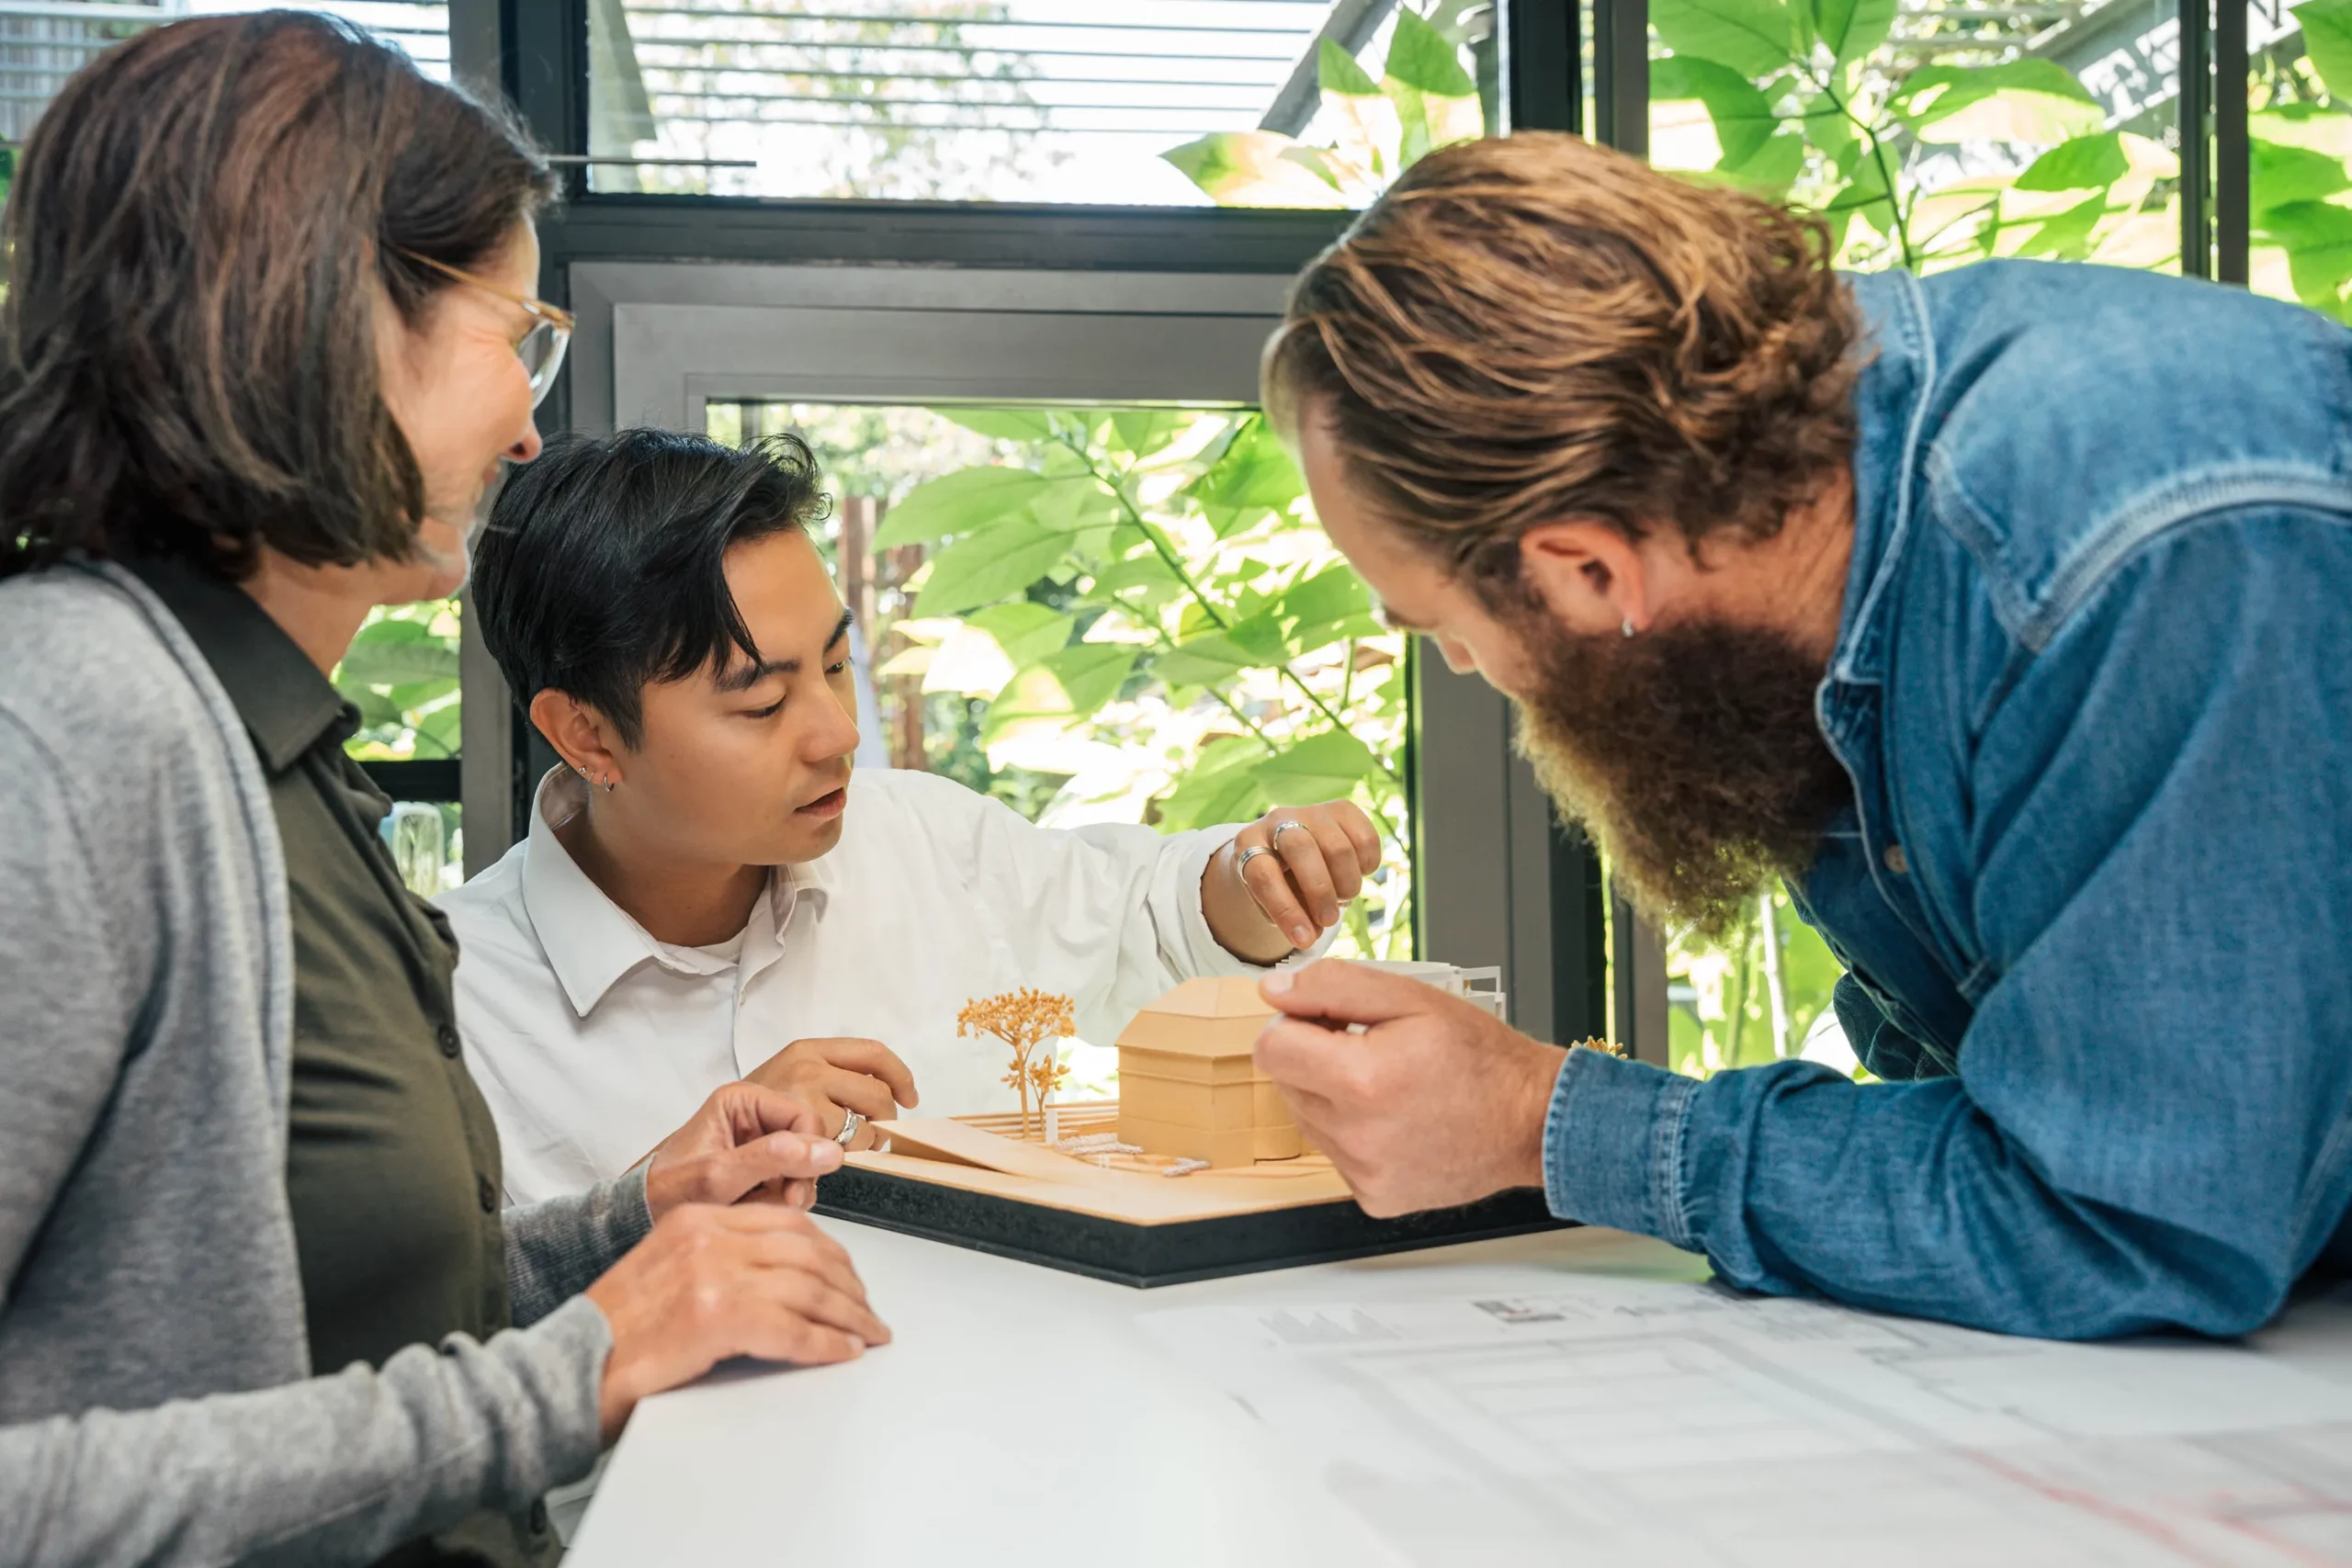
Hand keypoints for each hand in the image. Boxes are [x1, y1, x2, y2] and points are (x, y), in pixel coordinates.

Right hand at [586, 1204, 890, 1442]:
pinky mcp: (716, 1317)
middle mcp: (708, 1236)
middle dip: (848, 1285)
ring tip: (868, 1333)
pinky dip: (827, 1343)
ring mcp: (712, 1274)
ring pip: (809, 1288)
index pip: (788, 1223)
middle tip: (867, 1310)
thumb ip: (718, 1259)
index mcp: (697, 1218)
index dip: (831, 1252)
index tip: (849, 1276)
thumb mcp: (666, 1269)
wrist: (567, 1368)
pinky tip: (843, 1352)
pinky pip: (794, 1329)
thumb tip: (778, 1277)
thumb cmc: (611, 1332)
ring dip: (849, 1316)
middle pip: (807, 1252)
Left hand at [643, 1081, 846, 1221]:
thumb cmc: (666, 1193)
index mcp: (743, 1100)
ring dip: (789, 1193)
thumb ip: (773, 1159)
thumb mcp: (719, 1177)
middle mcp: (755, 1115)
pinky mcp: (761, 1166)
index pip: (806, 1116)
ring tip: (755, 1206)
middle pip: (809, 1141)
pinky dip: (780, 1201)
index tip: (794, 1189)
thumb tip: (830, 1152)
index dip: (809, 1152)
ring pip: (805, 1165)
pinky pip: (792, 1181)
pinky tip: (755, 1208)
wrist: (640, 1219)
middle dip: (797, 1177)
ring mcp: (760, 1141)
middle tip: (778, 1202)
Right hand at [745, 1038, 917, 1150]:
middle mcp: (808, 1067)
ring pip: (868, 1126)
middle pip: (878, 1093)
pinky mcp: (806, 1130)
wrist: (712, 1139)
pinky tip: (828, 1160)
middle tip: (877, 1135)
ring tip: (847, 1151)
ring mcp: (806, 1098)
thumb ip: (830, 1077)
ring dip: (868, 1144)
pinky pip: (850, 1148)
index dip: (900, 1076)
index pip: (873, 1052)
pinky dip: (849, 1159)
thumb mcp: (787, 1079)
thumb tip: (887, 1092)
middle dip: (887, 1119)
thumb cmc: (750, 1115)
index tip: (909, 1097)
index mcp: (807, 1049)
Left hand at [1203, 801, 1383, 962]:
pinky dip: (1366, 865)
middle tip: (1329, 920)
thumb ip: (1291, 919)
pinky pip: (1364, 837)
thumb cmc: (1279, 883)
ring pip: (1337, 846)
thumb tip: (1313, 934)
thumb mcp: (1273, 902)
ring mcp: (1312, 811)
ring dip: (1346, 884)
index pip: (1263, 875)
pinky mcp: (1342, 808)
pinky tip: (1357, 874)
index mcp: (1249, 843)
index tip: (1304, 940)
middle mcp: (1277, 820)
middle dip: (1320, 891)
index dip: (1285, 910)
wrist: (1288, 848)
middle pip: (1301, 848)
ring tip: (1343, 899)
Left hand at [1253, 959, 1568, 1217]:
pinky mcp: (1375, 1197)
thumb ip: (1332, 986)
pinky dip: (1355, 1134)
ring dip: (1334, 1097)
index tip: (1330, 1022)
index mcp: (1361, 1080)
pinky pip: (1336, 1154)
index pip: (1271, 1048)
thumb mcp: (1411, 997)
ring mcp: (1365, 1173)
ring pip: (1308, 1119)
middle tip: (1371, 1050)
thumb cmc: (1482, 1059)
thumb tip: (1273, 992)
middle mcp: (1357, 1136)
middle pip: (1286, 1084)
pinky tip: (1398, 1120)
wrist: (1532, 1121)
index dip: (1296, 1025)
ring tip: (1390, 1086)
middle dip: (1316, 1059)